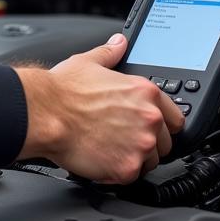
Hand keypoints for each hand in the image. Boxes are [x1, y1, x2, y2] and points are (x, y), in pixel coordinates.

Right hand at [13, 33, 184, 183]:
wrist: (44, 113)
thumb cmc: (63, 90)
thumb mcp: (89, 61)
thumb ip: (110, 53)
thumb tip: (118, 44)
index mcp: (144, 92)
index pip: (175, 118)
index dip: (162, 124)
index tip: (150, 127)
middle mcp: (149, 119)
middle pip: (164, 143)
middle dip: (146, 142)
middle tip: (121, 138)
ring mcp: (140, 146)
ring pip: (150, 162)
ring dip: (133, 158)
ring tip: (109, 149)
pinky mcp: (126, 168)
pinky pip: (131, 176)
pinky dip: (117, 172)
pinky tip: (101, 159)